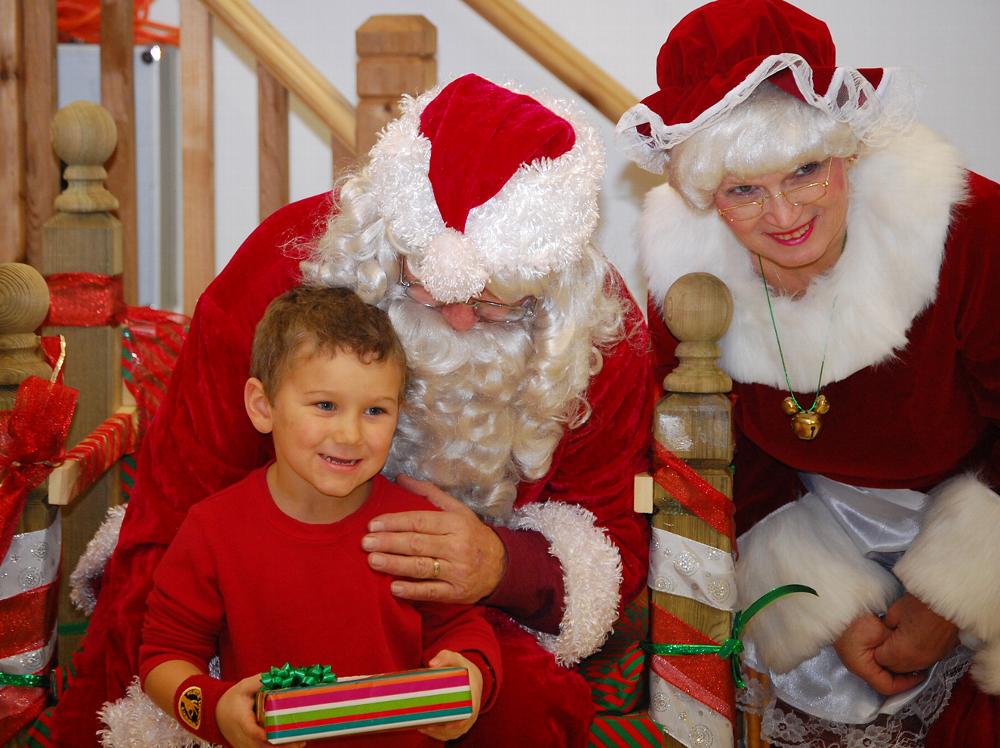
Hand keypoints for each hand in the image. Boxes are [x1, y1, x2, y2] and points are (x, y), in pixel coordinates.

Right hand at [217, 675, 305, 747]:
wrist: (216, 713)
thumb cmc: (231, 699)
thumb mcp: (243, 686)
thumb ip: (260, 681)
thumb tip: (279, 675)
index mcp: (241, 720)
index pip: (252, 730)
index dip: (264, 734)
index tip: (278, 734)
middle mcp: (242, 736)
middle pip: (262, 746)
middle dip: (281, 745)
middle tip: (300, 741)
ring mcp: (245, 745)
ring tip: (300, 743)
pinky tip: (290, 744)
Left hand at [362, 475, 506, 603]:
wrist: (501, 565)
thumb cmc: (472, 534)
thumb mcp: (456, 509)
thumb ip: (428, 493)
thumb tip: (400, 478)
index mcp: (456, 523)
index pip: (420, 521)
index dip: (395, 522)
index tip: (373, 524)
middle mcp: (457, 546)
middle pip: (417, 544)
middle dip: (389, 542)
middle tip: (366, 542)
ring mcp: (458, 570)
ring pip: (421, 567)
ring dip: (394, 564)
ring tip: (373, 560)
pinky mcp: (457, 592)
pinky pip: (431, 591)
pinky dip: (412, 590)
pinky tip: (394, 587)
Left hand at [417, 650, 482, 740]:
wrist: (473, 677)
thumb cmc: (463, 667)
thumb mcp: (456, 658)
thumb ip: (445, 657)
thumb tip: (431, 664)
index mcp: (474, 696)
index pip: (469, 714)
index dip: (457, 722)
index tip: (444, 724)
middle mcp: (472, 711)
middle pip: (458, 727)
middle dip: (441, 730)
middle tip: (425, 725)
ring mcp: (467, 720)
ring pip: (453, 732)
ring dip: (438, 733)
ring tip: (422, 727)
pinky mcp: (461, 724)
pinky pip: (451, 733)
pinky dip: (439, 735)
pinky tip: (426, 730)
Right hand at [833, 612, 924, 695]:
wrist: (838, 607)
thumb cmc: (855, 620)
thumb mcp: (880, 632)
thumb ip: (895, 646)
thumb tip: (908, 654)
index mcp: (862, 668)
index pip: (888, 687)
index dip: (906, 683)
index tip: (920, 674)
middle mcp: (857, 668)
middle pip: (884, 681)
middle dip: (902, 676)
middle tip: (918, 667)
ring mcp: (856, 660)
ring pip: (880, 672)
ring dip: (895, 667)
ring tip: (910, 660)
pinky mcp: (857, 652)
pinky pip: (876, 662)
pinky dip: (888, 660)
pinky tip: (896, 651)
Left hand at [874, 593, 959, 673]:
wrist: (949, 601)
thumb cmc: (921, 604)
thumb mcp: (894, 612)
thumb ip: (886, 626)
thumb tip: (885, 630)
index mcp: (901, 651)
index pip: (881, 660)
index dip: (877, 649)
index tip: (877, 640)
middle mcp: (917, 661)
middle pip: (895, 668)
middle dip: (888, 657)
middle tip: (885, 642)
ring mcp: (931, 659)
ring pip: (910, 667)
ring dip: (902, 659)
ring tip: (898, 643)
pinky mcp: (941, 655)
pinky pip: (923, 662)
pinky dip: (915, 656)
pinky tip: (913, 644)